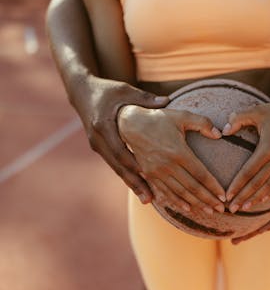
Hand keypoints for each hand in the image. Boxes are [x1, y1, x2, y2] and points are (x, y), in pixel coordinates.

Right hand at [74, 77, 168, 203]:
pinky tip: (140, 187)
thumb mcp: (125, 91)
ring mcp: (98, 146)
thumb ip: (145, 99)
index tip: (149, 174)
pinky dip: (128, 176)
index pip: (120, 149)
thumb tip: (167, 102)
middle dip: (134, 183)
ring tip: (148, 199)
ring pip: (117, 169)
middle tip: (150, 198)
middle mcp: (98, 139)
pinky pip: (116, 165)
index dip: (134, 163)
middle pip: (118, 166)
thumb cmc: (107, 90)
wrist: (82, 92)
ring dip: (132, 184)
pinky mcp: (101, 149)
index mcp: (103, 125)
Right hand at [118, 105, 225, 213]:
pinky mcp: (149, 175)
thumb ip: (203, 123)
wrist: (130, 124)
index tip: (224, 195)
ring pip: (180, 193)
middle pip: (192, 187)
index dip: (213, 186)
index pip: (201, 174)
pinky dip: (177, 202)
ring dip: (195, 204)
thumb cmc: (160, 119)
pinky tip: (188, 208)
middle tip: (221, 209)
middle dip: (208, 200)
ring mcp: (157, 172)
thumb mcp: (182, 116)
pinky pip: (165, 192)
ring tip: (209, 211)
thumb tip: (219, 135)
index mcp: (179, 152)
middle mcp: (168, 165)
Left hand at [223, 93, 269, 212]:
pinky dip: (269, 192)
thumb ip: (238, 119)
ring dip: (256, 198)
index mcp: (268, 148)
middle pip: (258, 183)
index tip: (227, 195)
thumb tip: (224, 131)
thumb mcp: (256, 111)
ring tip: (243, 208)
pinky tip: (260, 200)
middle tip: (231, 209)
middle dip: (244, 197)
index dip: (237, 184)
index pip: (249, 171)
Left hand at [231, 181, 269, 244]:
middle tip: (235, 241)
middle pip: (263, 224)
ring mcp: (265, 205)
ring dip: (242, 230)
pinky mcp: (255, 201)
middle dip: (250, 233)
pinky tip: (225, 217)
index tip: (261, 230)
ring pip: (253, 221)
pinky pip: (247, 212)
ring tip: (229, 238)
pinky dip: (238, 216)